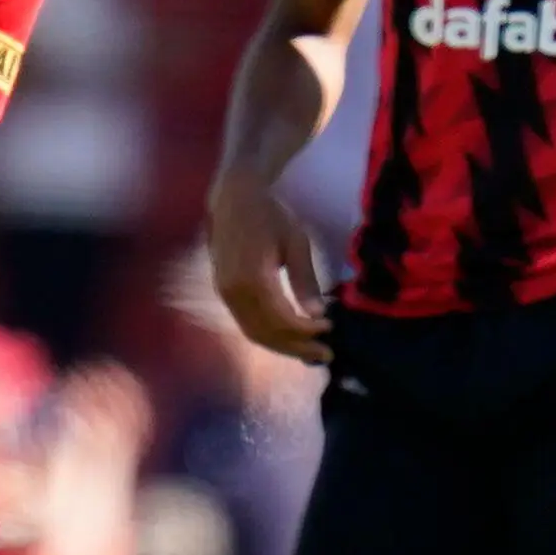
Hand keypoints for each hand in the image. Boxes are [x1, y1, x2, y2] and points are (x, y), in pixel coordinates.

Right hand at [205, 173, 330, 363]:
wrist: (233, 200)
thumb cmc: (269, 215)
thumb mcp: (296, 242)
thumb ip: (305, 280)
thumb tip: (317, 314)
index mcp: (253, 278)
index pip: (282, 318)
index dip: (307, 330)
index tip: (330, 327)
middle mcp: (234, 292)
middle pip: (267, 333)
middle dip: (297, 347)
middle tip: (326, 354)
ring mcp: (225, 294)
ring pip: (255, 334)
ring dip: (283, 347)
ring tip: (310, 353)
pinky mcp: (224, 294)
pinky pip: (247, 324)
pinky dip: (270, 336)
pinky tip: (290, 337)